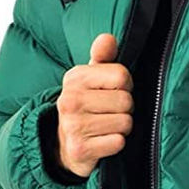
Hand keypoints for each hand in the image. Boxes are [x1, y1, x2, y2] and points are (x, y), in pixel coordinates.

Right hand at [55, 33, 133, 177]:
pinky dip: (116, 143)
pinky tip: (103, 141)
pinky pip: (118, 142)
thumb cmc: (86, 106)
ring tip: (106, 126)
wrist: (63, 145)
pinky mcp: (80, 149)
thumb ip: (103, 57)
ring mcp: (73, 126)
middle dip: (125, 109)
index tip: (114, 91)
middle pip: (126, 101)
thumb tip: (108, 38)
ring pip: (125, 123)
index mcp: (75, 78)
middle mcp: (70, 100)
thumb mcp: (91, 79)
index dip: (125, 85)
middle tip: (110, 112)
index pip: (122, 76)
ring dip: (122, 127)